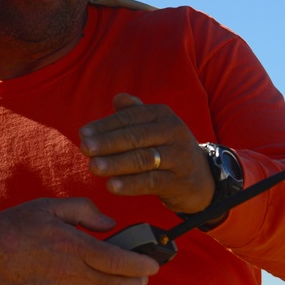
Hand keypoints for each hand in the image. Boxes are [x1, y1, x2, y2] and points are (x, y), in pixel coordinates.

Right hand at [0, 197, 157, 284]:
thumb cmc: (12, 229)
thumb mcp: (48, 206)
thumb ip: (83, 211)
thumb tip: (109, 225)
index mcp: (73, 247)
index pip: (118, 261)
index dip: (141, 265)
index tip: (153, 264)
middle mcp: (70, 276)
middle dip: (134, 283)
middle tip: (142, 277)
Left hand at [79, 93, 214, 213]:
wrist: (201, 179)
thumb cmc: (167, 148)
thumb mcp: (154, 126)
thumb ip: (134, 112)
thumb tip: (118, 98)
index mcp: (162, 114)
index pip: (129, 118)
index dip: (105, 126)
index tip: (83, 134)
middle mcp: (173, 131)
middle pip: (134, 137)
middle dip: (107, 143)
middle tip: (84, 149)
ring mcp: (179, 157)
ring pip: (142, 159)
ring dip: (115, 163)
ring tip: (93, 167)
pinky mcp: (180, 181)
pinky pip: (151, 182)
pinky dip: (130, 184)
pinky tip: (112, 186)